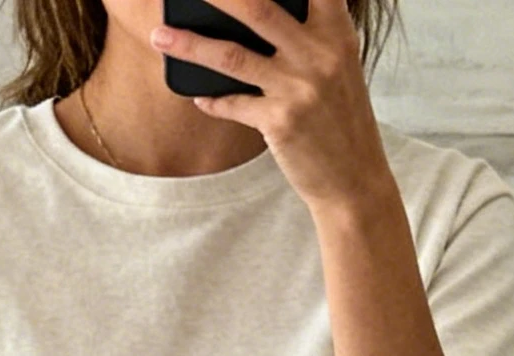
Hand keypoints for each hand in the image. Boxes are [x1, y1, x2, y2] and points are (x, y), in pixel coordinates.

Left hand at [149, 0, 392, 214]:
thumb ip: (308, 33)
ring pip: (232, 55)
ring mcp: (298, 88)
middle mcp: (318, 53)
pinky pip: (232, 104)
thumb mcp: (338, 64)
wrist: (354, 180)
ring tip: (159, 36)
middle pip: (257, 7)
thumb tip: (254, 12)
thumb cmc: (341, 118)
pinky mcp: (280, 122)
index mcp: (336, 31)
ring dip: (189, 44)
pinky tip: (199, 96)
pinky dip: (212, 100)